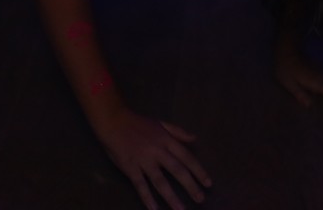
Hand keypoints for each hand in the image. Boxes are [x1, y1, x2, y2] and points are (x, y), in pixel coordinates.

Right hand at [96, 108, 211, 209]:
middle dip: (190, 186)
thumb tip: (195, 138)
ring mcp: (144, 160)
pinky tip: (154, 209)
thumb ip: (178, 131)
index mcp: (166, 140)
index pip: (187, 157)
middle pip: (177, 170)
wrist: (114, 121)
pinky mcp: (130, 168)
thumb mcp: (161, 123)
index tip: (208, 183)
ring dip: (171, 197)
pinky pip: (140, 185)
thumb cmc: (138, 123)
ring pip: (160, 181)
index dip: (199, 171)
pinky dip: (147, 198)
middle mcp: (158, 151)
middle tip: (200, 199)